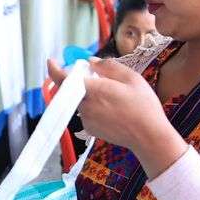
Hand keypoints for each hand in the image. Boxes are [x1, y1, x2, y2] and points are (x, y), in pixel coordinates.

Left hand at [47, 57, 185, 175]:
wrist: (149, 137)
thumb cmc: (143, 106)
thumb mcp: (132, 78)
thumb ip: (109, 67)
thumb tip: (92, 61)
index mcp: (94, 90)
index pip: (64, 79)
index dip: (54, 69)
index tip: (51, 61)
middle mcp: (86, 105)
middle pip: (73, 89)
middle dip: (81, 81)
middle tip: (98, 78)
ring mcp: (87, 119)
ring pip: (81, 101)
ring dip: (90, 95)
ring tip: (113, 97)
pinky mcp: (91, 129)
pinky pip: (87, 113)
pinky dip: (95, 107)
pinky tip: (114, 110)